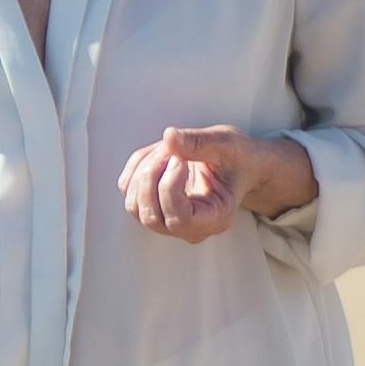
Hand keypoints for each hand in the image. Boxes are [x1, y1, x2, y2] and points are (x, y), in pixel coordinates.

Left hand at [118, 125, 304, 244]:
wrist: (235, 162)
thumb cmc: (236, 158)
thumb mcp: (225, 144)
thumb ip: (199, 143)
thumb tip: (169, 137)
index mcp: (215, 218)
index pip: (180, 220)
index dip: (169, 189)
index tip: (179, 159)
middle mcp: (190, 227)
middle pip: (150, 216)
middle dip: (152, 177)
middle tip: (170, 149)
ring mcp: (168, 220)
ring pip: (134, 205)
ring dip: (143, 169)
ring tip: (168, 149)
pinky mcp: (151, 205)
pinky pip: (129, 188)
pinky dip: (138, 165)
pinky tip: (161, 152)